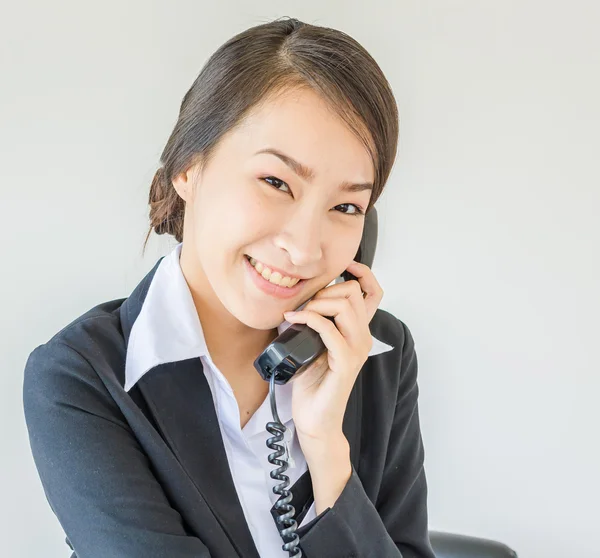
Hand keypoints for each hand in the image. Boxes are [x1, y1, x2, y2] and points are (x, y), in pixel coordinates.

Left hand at [283, 260, 383, 445]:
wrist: (313, 418)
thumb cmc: (311, 382)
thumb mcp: (311, 342)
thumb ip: (314, 321)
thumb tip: (297, 297)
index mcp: (357, 331)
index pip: (373, 293)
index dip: (362, 273)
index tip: (345, 265)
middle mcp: (362, 337)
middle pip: (353, 292)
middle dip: (325, 290)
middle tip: (305, 306)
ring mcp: (356, 350)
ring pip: (344, 306)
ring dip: (317, 304)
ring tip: (299, 315)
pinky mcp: (345, 363)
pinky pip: (329, 330)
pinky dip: (309, 319)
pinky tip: (294, 322)